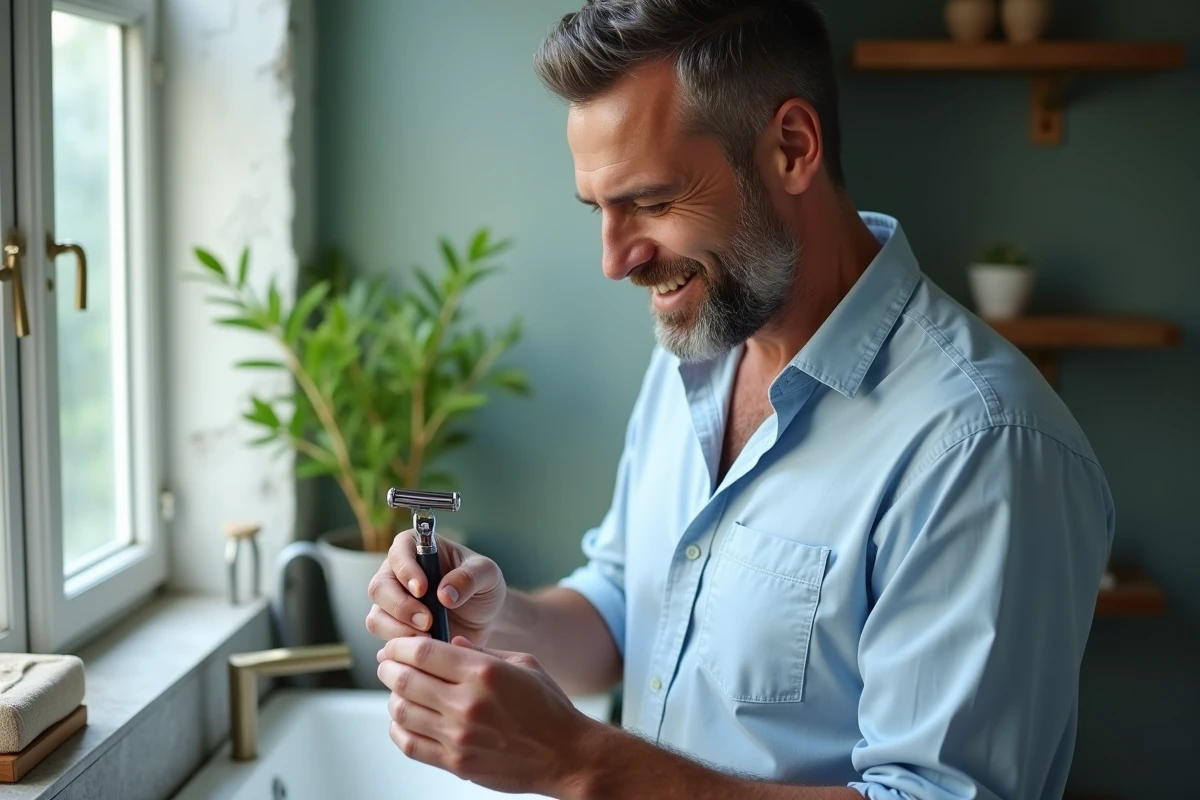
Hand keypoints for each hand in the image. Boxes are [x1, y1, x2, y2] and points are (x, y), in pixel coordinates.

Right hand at [366, 533, 506, 644]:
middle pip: (379, 588)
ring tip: (430, 638)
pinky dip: (401, 647)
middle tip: (427, 622)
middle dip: (401, 607)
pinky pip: (385, 639)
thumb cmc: (482, 586)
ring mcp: (391, 603)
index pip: (399, 552)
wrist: (485, 618)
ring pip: (377, 617)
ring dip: (399, 631)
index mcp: (415, 548)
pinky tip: (421, 651)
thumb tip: (445, 594)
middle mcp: (396, 573)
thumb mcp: (486, 574)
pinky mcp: (393, 629)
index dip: (406, 571)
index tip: (423, 589)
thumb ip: (469, 577)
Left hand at [376, 636, 595, 795]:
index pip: (423, 652)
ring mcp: (459, 736)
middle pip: (405, 679)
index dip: (400, 646)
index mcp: (483, 673)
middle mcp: (467, 703)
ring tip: (397, 691)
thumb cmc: (548, 707)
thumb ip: (483, 651)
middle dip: (389, 668)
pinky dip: (398, 729)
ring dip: (392, 697)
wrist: (566, 754)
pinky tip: (403, 720)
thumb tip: (448, 643)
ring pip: (401, 711)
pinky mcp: (456, 763)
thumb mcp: (523, 663)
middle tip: (387, 664)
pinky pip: (410, 744)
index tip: (394, 646)